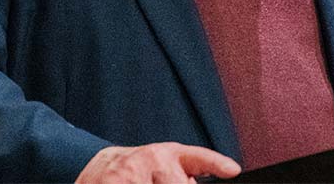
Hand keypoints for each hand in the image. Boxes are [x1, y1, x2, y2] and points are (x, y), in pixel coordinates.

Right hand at [76, 143, 241, 183]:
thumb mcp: (166, 163)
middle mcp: (153, 159)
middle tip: (164, 183)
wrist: (100, 167)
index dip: (217, 164)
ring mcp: (132, 173)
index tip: (232, 170)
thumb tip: (195, 181)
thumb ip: (186, 173)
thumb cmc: (142, 168)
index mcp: (171, 153)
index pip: (199, 158)